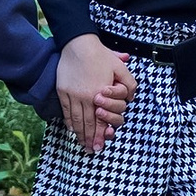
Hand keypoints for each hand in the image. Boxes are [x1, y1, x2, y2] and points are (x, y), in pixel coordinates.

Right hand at [58, 33, 135, 151]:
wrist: (78, 44)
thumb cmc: (100, 55)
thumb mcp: (120, 67)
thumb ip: (129, 83)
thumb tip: (132, 97)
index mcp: (100, 93)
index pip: (100, 119)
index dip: (100, 134)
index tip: (101, 145)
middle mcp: (85, 97)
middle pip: (87, 123)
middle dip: (90, 139)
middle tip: (92, 151)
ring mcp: (72, 95)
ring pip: (75, 119)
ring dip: (79, 134)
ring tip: (82, 144)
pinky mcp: (63, 91)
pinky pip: (66, 111)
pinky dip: (69, 122)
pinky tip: (72, 130)